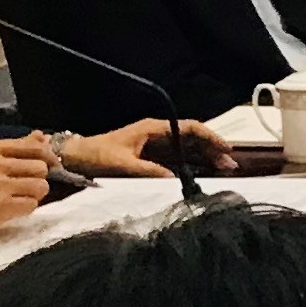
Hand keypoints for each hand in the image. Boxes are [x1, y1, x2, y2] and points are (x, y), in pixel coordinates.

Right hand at [0, 136, 53, 250]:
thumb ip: (10, 148)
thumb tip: (42, 136)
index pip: (33, 146)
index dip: (46, 156)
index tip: (46, 164)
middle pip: (41, 167)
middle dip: (38, 177)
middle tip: (24, 185)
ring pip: (41, 186)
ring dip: (33, 194)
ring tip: (17, 197)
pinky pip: (31, 205)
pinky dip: (25, 208)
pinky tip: (11, 209)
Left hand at [60, 122, 220, 179]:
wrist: (75, 158)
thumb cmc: (96, 157)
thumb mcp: (122, 165)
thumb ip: (149, 172)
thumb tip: (174, 179)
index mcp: (153, 129)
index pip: (189, 127)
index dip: (210, 136)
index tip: (225, 149)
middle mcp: (157, 133)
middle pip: (193, 138)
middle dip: (212, 149)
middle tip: (230, 165)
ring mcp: (155, 145)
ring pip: (187, 148)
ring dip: (205, 157)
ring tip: (223, 169)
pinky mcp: (150, 156)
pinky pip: (177, 158)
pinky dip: (192, 164)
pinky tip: (203, 173)